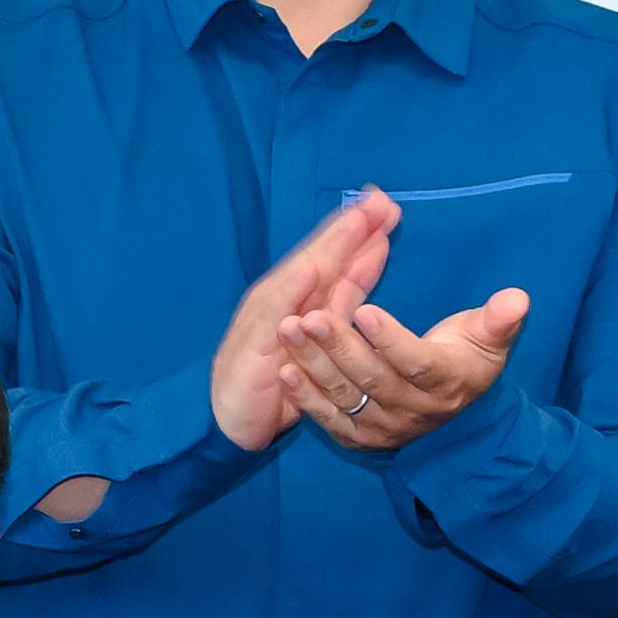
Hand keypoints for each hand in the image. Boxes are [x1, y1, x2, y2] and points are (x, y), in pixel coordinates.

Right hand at [208, 194, 400, 450]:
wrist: (230, 416)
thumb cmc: (275, 375)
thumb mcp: (318, 334)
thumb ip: (342, 297)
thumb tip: (372, 256)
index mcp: (301, 296)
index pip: (335, 258)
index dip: (360, 232)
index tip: (388, 204)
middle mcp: (284, 298)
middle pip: (322, 256)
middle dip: (350, 228)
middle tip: (380, 200)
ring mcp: (268, 315)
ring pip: (303, 275)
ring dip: (329, 248)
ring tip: (355, 223)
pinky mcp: (254, 341)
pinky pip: (276, 313)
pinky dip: (293, 290)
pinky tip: (311, 270)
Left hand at [283, 287, 531, 450]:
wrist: (453, 410)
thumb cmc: (466, 360)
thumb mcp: (487, 341)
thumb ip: (499, 321)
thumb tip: (518, 298)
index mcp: (445, 381)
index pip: (416, 362)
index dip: (390, 340)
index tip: (364, 310)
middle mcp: (413, 410)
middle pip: (373, 380)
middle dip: (339, 347)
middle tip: (311, 315)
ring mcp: (385, 427)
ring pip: (345, 396)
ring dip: (314, 364)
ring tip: (289, 330)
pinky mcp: (361, 437)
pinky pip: (331, 420)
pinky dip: (306, 398)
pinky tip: (285, 371)